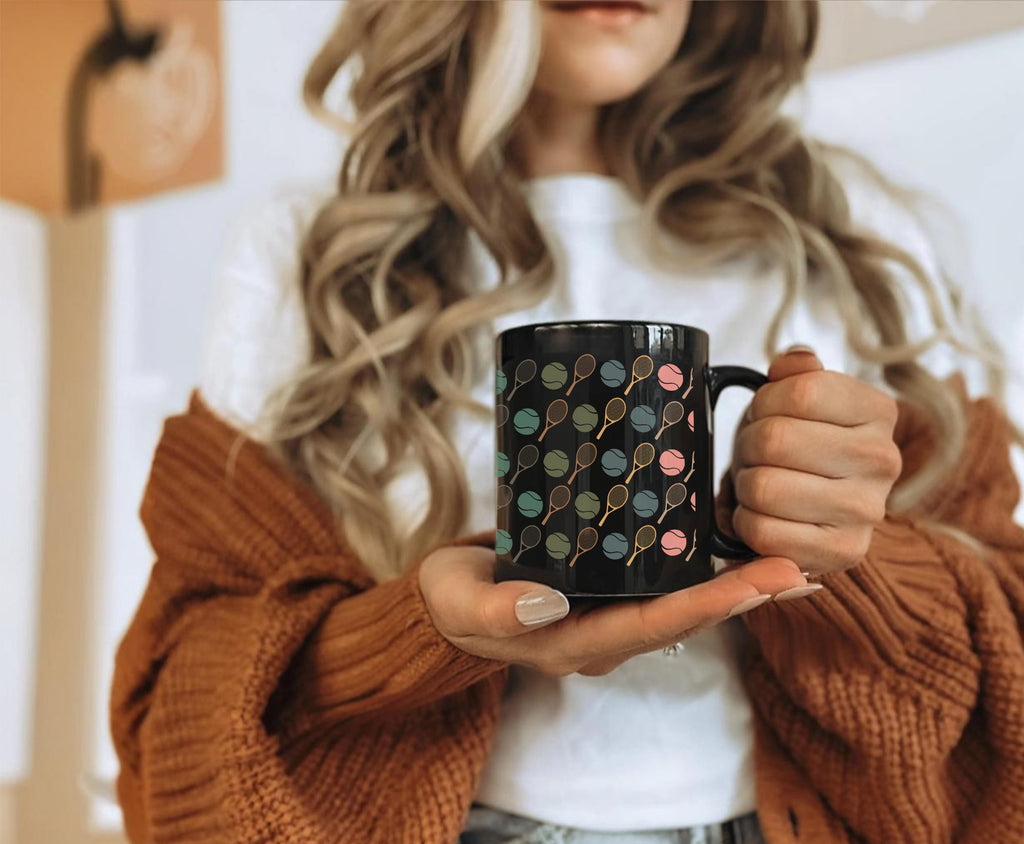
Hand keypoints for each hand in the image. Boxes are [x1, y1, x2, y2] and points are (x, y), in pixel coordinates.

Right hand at [418, 540, 808, 676]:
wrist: (449, 598)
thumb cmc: (452, 600)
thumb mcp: (459, 603)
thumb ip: (496, 610)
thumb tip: (548, 605)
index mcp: (572, 643)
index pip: (650, 627)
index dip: (707, 606)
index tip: (758, 584)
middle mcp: (602, 635)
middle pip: (684, 619)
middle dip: (741, 596)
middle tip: (798, 571)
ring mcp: (607, 614)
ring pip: (683, 602)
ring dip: (736, 585)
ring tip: (791, 563)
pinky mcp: (607, 587)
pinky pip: (666, 582)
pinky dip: (705, 567)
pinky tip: (737, 545)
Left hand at [727, 346, 902, 578]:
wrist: (808, 510)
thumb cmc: (797, 446)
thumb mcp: (797, 398)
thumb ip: (796, 372)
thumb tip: (793, 362)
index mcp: (878, 411)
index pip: (802, 392)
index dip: (765, 403)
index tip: (767, 414)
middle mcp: (884, 460)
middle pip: (775, 439)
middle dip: (748, 446)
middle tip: (755, 455)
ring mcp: (868, 511)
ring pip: (764, 487)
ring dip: (745, 485)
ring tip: (760, 483)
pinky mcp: (844, 553)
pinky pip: (762, 531)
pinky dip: (746, 521)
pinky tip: (763, 515)